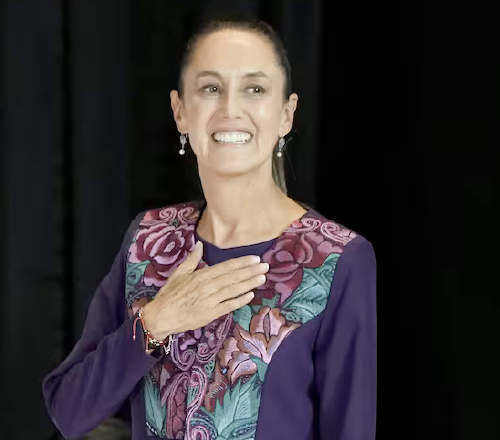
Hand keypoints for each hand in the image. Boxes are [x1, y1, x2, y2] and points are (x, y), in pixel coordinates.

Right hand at [142, 241, 268, 339]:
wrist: (161, 316)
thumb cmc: (170, 294)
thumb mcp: (179, 273)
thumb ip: (192, 260)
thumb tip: (199, 245)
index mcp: (201, 275)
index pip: (225, 267)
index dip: (241, 263)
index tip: (254, 258)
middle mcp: (208, 287)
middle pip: (232, 277)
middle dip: (250, 271)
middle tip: (265, 266)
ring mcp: (210, 301)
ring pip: (233, 290)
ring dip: (249, 283)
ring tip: (262, 278)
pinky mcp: (210, 314)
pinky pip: (228, 306)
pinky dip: (239, 300)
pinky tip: (250, 295)